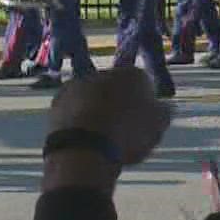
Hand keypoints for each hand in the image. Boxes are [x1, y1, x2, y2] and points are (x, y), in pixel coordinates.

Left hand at [47, 66, 173, 166]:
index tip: (145, 122)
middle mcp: (102, 73)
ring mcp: (77, 86)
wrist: (85, 147)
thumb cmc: (129, 133)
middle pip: (115, 89)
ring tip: (102, 140)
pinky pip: (74, 112)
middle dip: (118, 104)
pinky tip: (85, 140)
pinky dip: (80, 122)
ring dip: (97, 112)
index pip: (143, 84)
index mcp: (131, 74)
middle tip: (123, 131)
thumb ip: (163, 112)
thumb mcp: (158, 125)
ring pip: (93, 99)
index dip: (145, 103)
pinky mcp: (56, 103)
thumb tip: (162, 108)